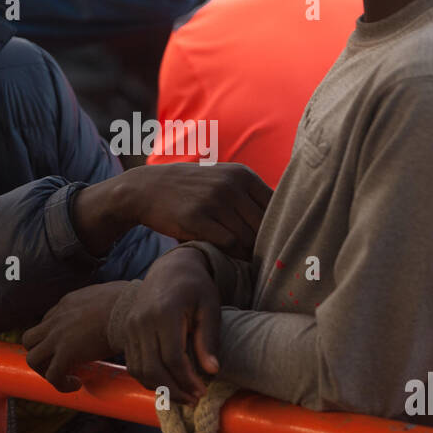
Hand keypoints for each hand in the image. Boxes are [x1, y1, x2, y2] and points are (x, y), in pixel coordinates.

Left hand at [22, 281, 129, 393]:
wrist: (130, 308)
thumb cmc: (129, 302)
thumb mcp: (108, 296)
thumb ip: (103, 304)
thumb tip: (119, 310)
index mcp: (67, 303)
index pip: (47, 322)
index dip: (55, 338)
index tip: (71, 348)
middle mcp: (57, 318)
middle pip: (30, 339)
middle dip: (41, 354)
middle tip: (59, 364)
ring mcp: (58, 336)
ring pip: (32, 357)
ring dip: (44, 370)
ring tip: (64, 377)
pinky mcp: (66, 353)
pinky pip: (52, 375)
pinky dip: (60, 384)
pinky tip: (76, 384)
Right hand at [121, 246, 221, 404]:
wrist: (169, 269)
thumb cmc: (195, 288)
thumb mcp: (210, 307)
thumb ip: (209, 339)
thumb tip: (212, 371)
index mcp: (165, 313)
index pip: (173, 358)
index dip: (188, 380)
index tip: (202, 391)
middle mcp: (142, 321)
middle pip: (153, 368)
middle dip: (174, 390)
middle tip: (193, 399)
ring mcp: (131, 328)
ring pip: (140, 370)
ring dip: (160, 389)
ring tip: (182, 395)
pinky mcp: (126, 333)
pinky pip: (134, 364)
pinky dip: (148, 379)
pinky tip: (167, 383)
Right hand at [128, 163, 270, 259]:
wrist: (147, 188)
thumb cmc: (190, 190)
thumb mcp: (221, 179)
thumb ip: (249, 195)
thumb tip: (284, 219)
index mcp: (242, 174)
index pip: (275, 205)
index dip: (277, 227)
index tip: (273, 242)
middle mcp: (231, 184)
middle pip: (263, 224)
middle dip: (262, 244)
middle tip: (259, 258)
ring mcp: (214, 200)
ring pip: (247, 237)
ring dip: (246, 251)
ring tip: (241, 258)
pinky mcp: (197, 218)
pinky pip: (228, 243)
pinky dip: (230, 253)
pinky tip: (224, 254)